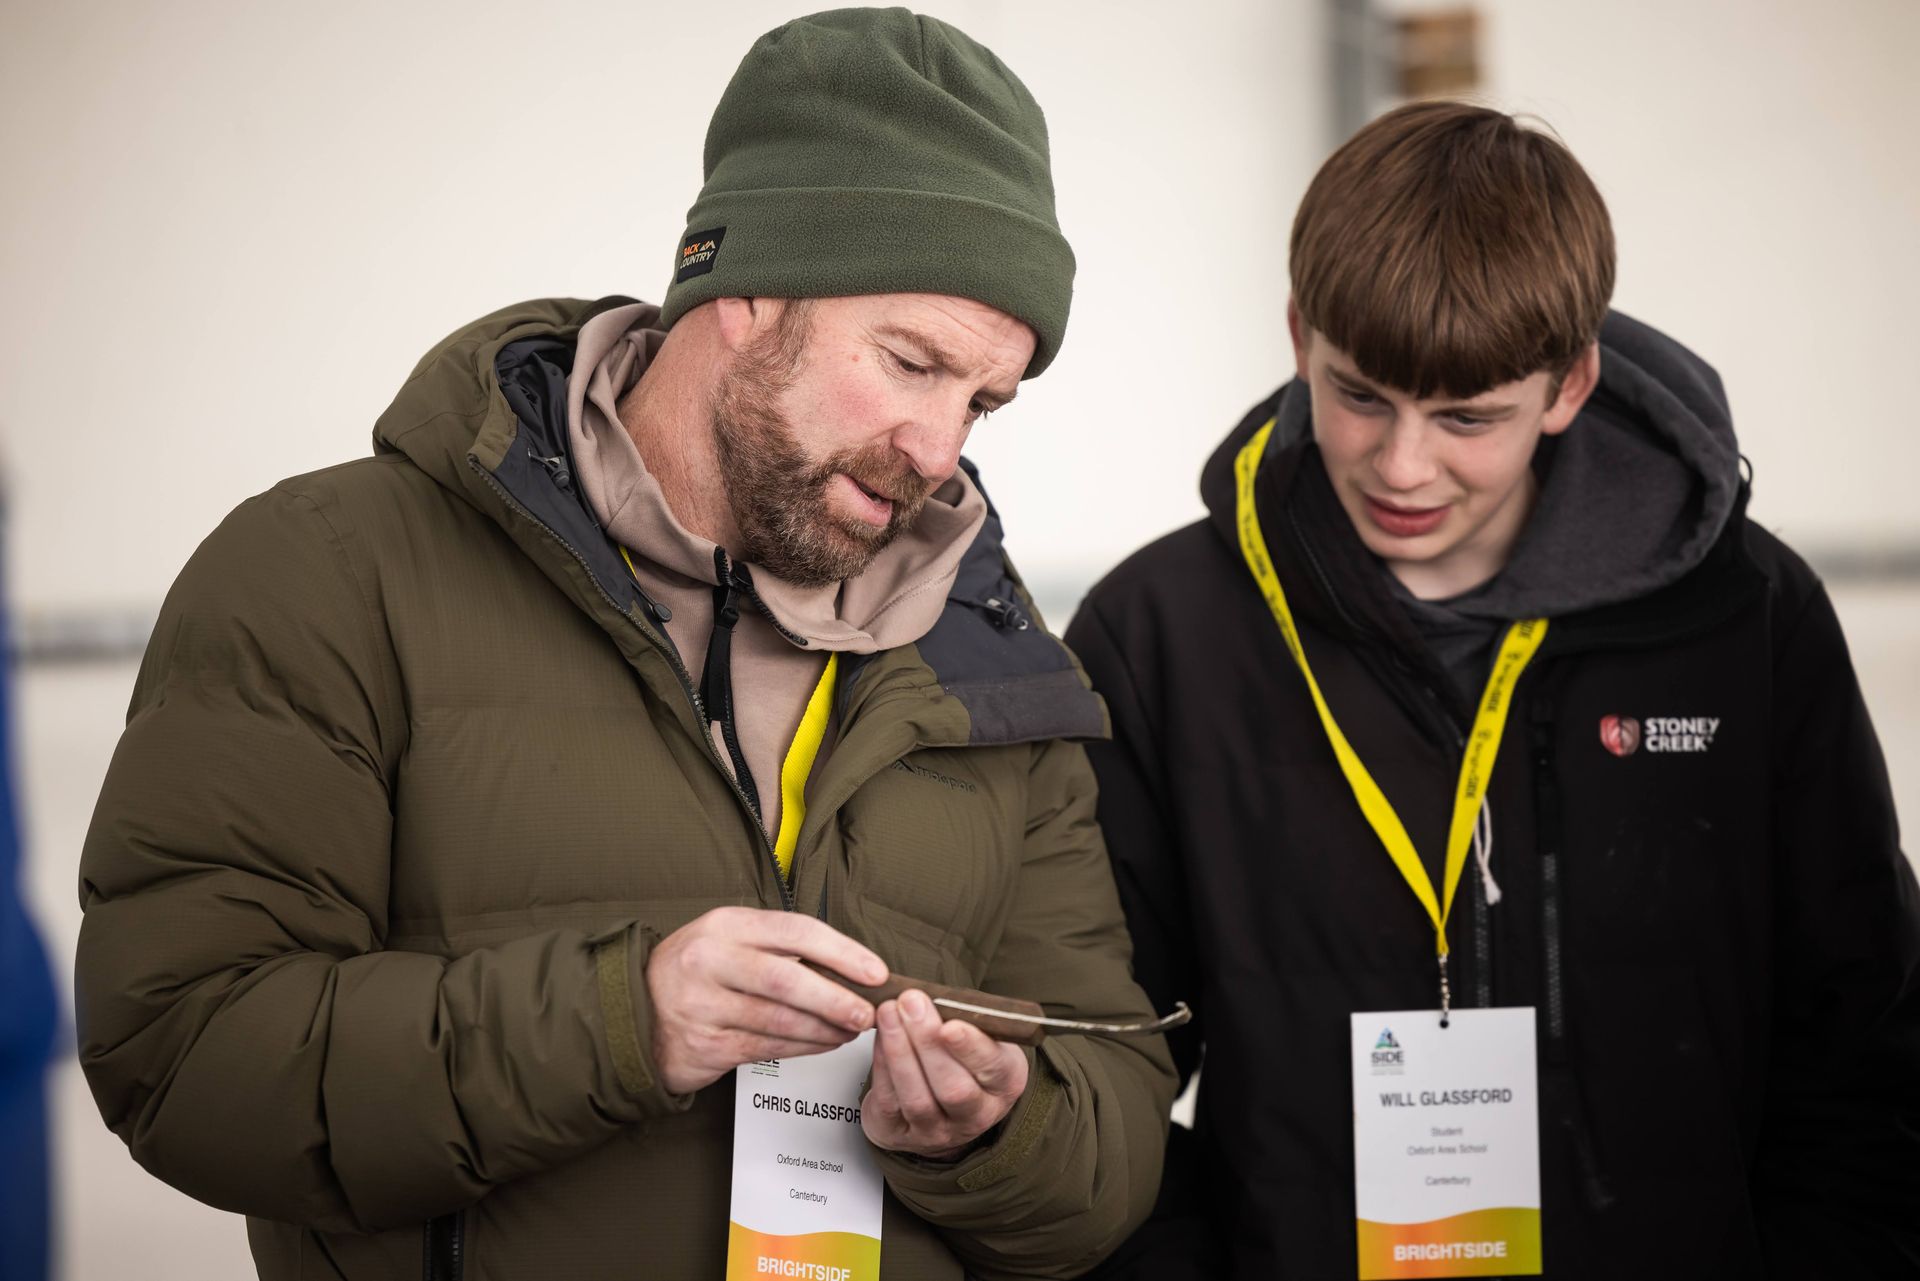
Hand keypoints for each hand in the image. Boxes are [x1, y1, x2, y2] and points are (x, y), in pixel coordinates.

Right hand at [645, 906, 886, 1094]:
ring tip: (850, 1030)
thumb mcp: (729, 940)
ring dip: (825, 1029)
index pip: (796, 931)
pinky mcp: (703, 1044)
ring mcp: (703, 1004)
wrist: (632, 1013)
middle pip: (788, 979)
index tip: (875, 972)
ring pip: (780, 1020)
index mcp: (726, 925)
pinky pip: (766, 1048)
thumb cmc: (695, 973)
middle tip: (867, 1012)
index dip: (843, 952)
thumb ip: (780, 948)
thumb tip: (849, 969)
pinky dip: (803, 1048)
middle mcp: (710, 960)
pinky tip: (822, 1044)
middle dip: (837, 999)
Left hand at [861, 988, 1029, 1158]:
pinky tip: (880, 1036)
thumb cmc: (962, 1060)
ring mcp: (938, 1131)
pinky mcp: (901, 1135)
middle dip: (927, 1042)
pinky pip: (890, 1101)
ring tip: (888, 1013)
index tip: (951, 1025)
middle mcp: (976, 1114)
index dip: (971, 1048)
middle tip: (910, 1003)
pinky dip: (883, 1065)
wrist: (940, 1107)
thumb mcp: (980, 1038)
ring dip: (900, 1051)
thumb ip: (967, 1018)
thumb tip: (936, 992)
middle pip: (953, 1087)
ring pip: (918, 1098)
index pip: (993, 1068)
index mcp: (1005, 1084)